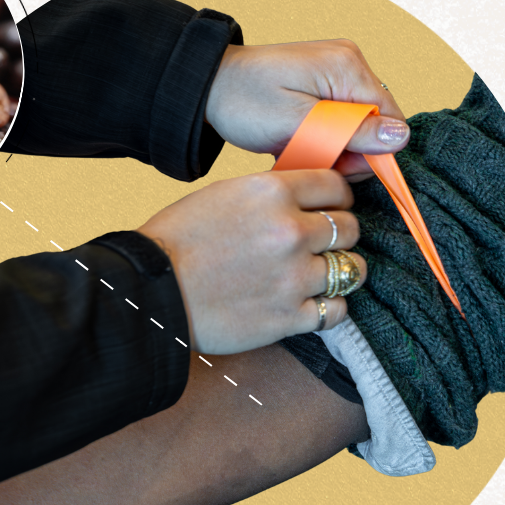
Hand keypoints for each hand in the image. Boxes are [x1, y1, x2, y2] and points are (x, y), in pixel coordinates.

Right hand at [138, 169, 367, 354]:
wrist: (151, 292)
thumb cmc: (178, 241)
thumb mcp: (223, 195)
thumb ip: (270, 195)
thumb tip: (305, 197)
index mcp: (271, 192)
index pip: (336, 187)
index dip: (338, 199)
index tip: (332, 210)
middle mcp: (289, 230)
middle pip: (351, 228)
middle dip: (340, 236)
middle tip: (322, 246)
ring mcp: (292, 276)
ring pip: (352, 269)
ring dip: (340, 272)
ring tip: (319, 276)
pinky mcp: (288, 317)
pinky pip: (337, 311)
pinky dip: (329, 308)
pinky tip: (312, 305)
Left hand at [204, 39, 409, 175]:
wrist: (207, 86)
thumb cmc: (244, 101)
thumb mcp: (297, 123)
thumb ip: (350, 131)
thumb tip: (400, 137)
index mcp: (348, 66)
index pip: (389, 118)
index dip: (372, 152)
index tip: (337, 167)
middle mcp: (349, 63)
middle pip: (374, 123)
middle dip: (347, 150)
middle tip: (309, 157)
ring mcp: (337, 72)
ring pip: (356, 126)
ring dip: (332, 146)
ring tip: (298, 148)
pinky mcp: (324, 84)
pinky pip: (339, 120)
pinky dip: (322, 137)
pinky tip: (297, 141)